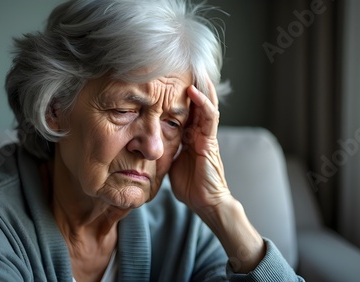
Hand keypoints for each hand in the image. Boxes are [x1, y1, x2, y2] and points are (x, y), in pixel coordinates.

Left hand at [169, 79, 265, 272]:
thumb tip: (149, 142)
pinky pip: (208, 117)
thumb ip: (166, 148)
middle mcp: (199, 133)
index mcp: (190, 137)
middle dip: (191, 85)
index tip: (165, 80)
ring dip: (199, 87)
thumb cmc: (190, 186)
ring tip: (191, 69)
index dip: (177, 96)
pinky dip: (202, 103)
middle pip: (196, 103)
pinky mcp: (211, 141)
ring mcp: (207, 135)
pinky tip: (193, 90)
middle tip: (179, 66)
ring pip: (205, 105)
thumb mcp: (172, 162)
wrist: (205, 203)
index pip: (184, 111)